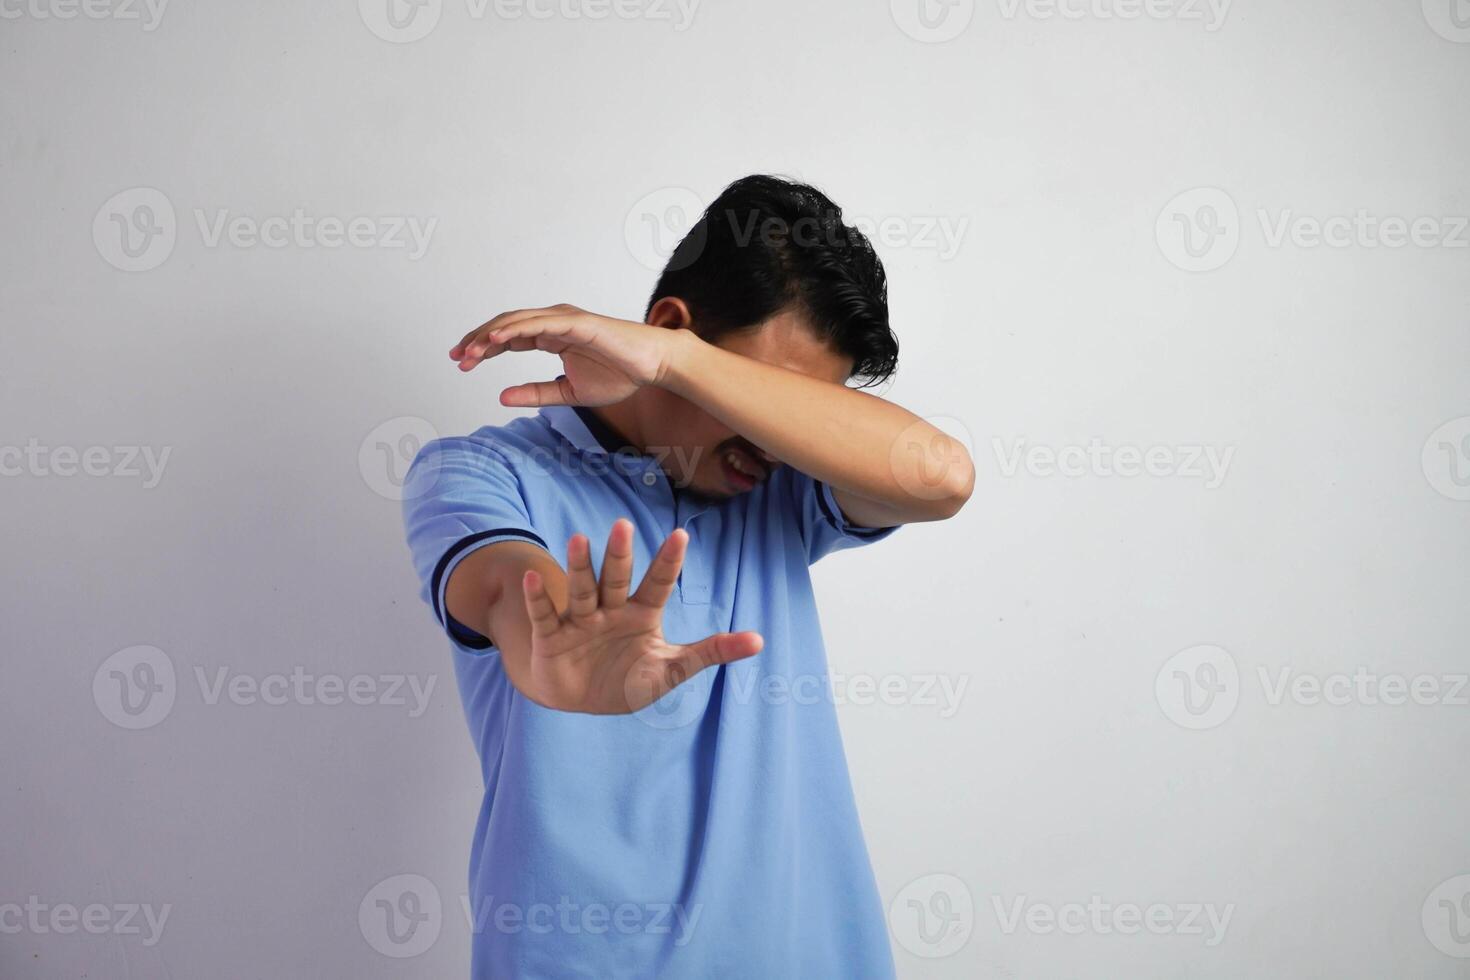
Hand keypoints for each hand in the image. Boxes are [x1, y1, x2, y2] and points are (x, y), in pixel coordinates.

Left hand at [450, 304, 683, 407]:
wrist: (652, 367)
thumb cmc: (619, 376)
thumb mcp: (568, 392)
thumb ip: (536, 393)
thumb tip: (501, 397)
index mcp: (551, 337)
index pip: (508, 338)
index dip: (483, 349)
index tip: (462, 363)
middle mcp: (553, 322)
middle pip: (505, 326)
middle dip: (478, 340)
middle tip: (457, 357)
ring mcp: (563, 319)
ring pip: (516, 321)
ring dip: (490, 334)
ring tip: (469, 349)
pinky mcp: (575, 322)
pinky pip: (538, 323)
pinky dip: (514, 329)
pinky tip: (495, 339)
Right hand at [520, 519, 762, 713]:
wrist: (581, 701)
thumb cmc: (629, 678)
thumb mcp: (672, 669)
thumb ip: (711, 652)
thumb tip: (759, 640)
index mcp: (641, 614)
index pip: (657, 584)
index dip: (668, 562)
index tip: (681, 535)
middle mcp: (610, 610)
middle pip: (617, 578)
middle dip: (619, 554)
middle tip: (623, 524)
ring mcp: (580, 621)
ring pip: (582, 589)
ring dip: (580, 567)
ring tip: (578, 540)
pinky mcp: (552, 638)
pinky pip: (546, 616)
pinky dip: (539, 599)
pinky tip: (534, 578)